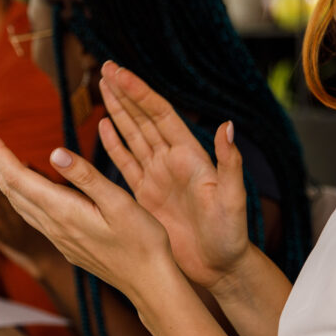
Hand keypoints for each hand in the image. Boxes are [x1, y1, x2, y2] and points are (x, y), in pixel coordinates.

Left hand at [0, 128, 180, 302]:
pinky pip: (28, 212)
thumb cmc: (142, 241)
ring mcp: (56, 235)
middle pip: (8, 188)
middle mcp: (52, 224)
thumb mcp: (120, 203)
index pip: (18, 177)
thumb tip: (54, 154)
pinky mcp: (63, 241)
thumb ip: (86, 177)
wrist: (148, 282)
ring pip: (15, 201)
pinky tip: (14, 186)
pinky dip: (13, 191)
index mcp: (63, 211)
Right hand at [96, 61, 248, 289]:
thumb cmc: (232, 236)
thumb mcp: (232, 199)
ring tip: (102, 86)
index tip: (119, 73)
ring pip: (133, 135)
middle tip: (105, 67)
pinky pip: (127, 163)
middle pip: (143, 118)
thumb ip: (229, 163)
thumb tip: (227, 126)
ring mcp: (158, 176)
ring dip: (118, 111)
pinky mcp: (147, 195)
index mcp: (189, 157)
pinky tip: (104, 126)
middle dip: (124, 92)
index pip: (160, 115)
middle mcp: (172, 161)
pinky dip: (115, 144)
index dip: (139, 93)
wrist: (220, 268)